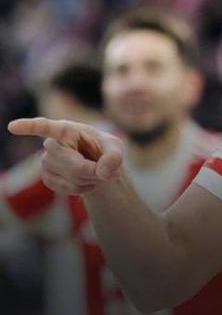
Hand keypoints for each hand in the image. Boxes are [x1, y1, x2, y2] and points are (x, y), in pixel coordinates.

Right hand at [8, 118, 123, 194]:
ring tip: (95, 172)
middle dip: (93, 170)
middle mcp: (52, 144)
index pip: (45, 127)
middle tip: (105, 169)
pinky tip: (86, 182)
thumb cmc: (105, 150)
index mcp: (67, 129)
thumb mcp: (115, 148)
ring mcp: (46, 162)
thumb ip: (114, 157)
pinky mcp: (47, 177)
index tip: (12, 127)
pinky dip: (82, 188)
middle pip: (72, 163)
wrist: (98, 168)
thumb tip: (102, 172)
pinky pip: (66, 188)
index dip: (29, 127)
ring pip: (71, 177)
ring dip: (89, 179)